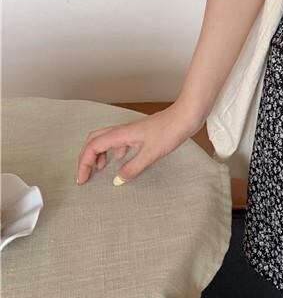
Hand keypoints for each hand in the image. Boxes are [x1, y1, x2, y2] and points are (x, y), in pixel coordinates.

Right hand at [76, 103, 190, 187]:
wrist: (185, 116)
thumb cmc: (169, 132)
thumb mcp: (151, 154)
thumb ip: (132, 168)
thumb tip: (116, 181)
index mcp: (121, 134)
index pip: (93, 146)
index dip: (84, 163)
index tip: (82, 180)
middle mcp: (122, 130)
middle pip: (94, 140)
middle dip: (85, 157)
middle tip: (84, 176)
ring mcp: (130, 130)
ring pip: (104, 139)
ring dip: (97, 153)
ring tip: (98, 170)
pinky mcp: (138, 132)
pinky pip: (117, 140)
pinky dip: (111, 151)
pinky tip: (118, 160)